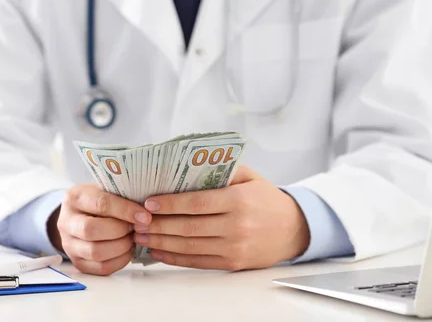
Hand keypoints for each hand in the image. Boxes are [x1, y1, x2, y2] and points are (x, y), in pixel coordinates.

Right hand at [50, 184, 151, 275]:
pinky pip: (101, 267)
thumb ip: (123, 196)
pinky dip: (120, 260)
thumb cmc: (101, 201)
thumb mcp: (107, 190)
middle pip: (92, 231)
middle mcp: (66, 222)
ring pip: (96, 252)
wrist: (83, 215)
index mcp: (74, 198)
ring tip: (132, 238)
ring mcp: (69, 245)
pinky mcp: (78, 262)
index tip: (145, 216)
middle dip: (121, 231)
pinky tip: (128, 250)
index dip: (125, 211)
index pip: (100, 204)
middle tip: (137, 228)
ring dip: (121, 246)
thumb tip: (148, 210)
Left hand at [133, 166, 309, 270]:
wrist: (294, 229)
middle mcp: (236, 225)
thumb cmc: (266, 199)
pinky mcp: (233, 263)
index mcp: (239, 200)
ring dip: (162, 242)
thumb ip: (221, 171)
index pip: (197, 203)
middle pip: (189, 227)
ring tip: (141, 236)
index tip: (148, 203)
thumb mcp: (249, 177)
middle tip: (137, 221)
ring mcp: (234, 247)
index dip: (170, 204)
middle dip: (159, 224)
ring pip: (190, 246)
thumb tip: (185, 168)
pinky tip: (158, 251)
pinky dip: (175, 258)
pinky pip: (198, 261)